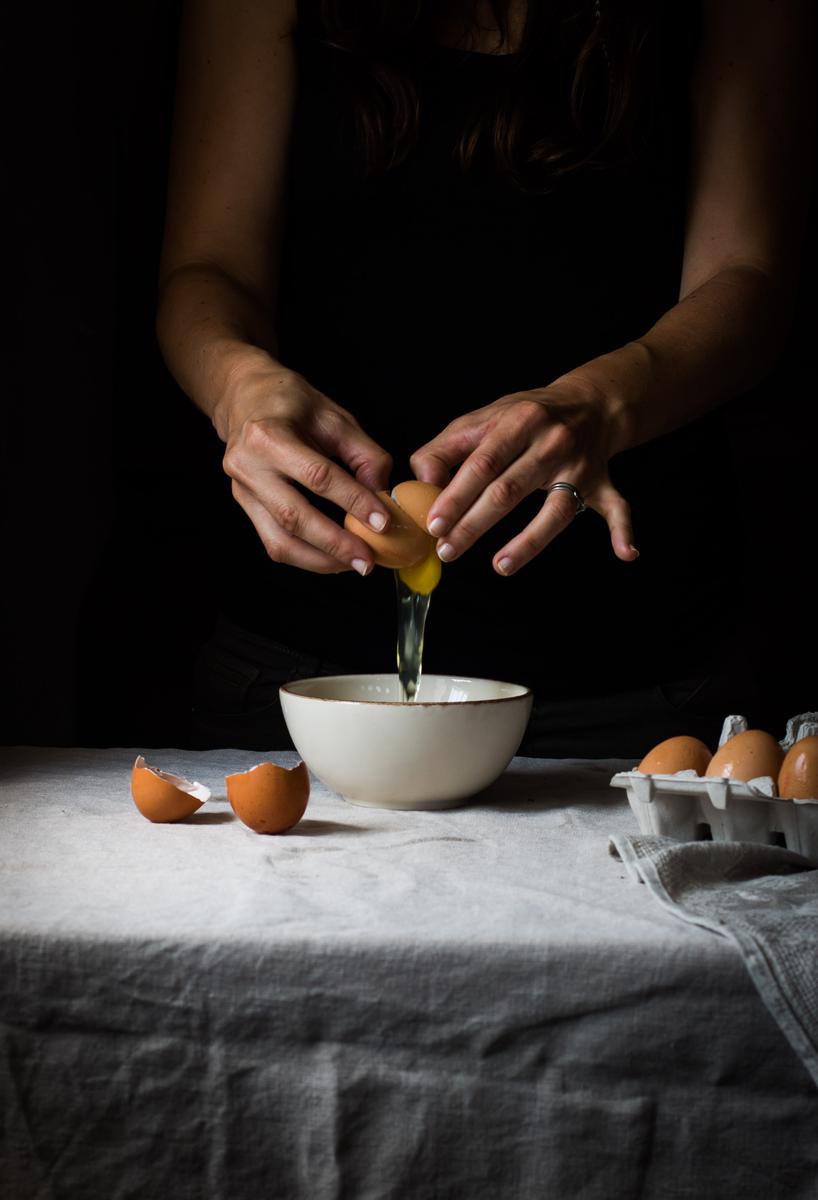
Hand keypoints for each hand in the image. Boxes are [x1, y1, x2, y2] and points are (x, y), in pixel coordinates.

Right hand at [220, 365, 392, 573]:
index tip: (382, 521)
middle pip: (294, 516)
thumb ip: (364, 454)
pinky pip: (273, 542)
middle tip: (368, 560)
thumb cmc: (292, 403)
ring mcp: (241, 489)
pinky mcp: (244, 506)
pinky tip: (332, 558)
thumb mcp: (335, 416)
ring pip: (279, 541)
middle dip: (335, 543)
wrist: (244, 398)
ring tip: (352, 564)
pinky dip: (306, 556)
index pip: (317, 476)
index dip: (353, 501)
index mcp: (269, 435)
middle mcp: (248, 465)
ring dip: (319, 560)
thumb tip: (383, 494)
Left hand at [410, 378, 638, 574]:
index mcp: (517, 421)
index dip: (456, 495)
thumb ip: (444, 449)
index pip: (482, 463)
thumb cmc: (523, 417)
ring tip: (500, 566)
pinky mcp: (603, 483)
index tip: (433, 523)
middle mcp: (551, 442)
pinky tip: (627, 553)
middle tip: (448, 550)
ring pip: (555, 509)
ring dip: (529, 541)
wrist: (588, 401)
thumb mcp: (480, 419)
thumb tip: (423, 484)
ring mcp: (580, 465)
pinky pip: (617, 508)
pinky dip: (624, 530)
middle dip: (475, 523)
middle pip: (509, 490)